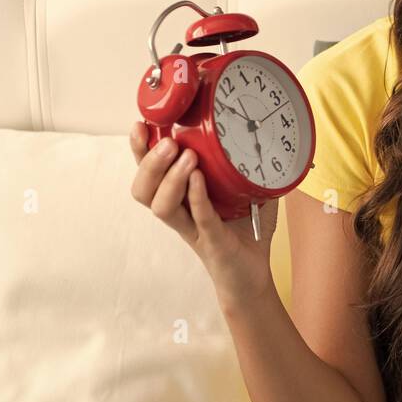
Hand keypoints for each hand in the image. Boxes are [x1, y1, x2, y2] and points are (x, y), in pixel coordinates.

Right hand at [128, 121, 277, 305]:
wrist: (254, 277)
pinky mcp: (212, 242)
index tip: (141, 125)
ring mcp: (194, 229)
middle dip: (149, 162)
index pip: (149, 173)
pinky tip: (198, 177)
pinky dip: (196, 197)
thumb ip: (247, 165)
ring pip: (161, 206)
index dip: (140, 150)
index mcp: (180, 200)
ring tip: (186, 156)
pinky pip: (198, 218)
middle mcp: (180, 215)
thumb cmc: (246, 234)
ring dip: (171, 178)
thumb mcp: (246, 192)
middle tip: (168, 141)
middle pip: (144, 190)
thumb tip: (261, 131)